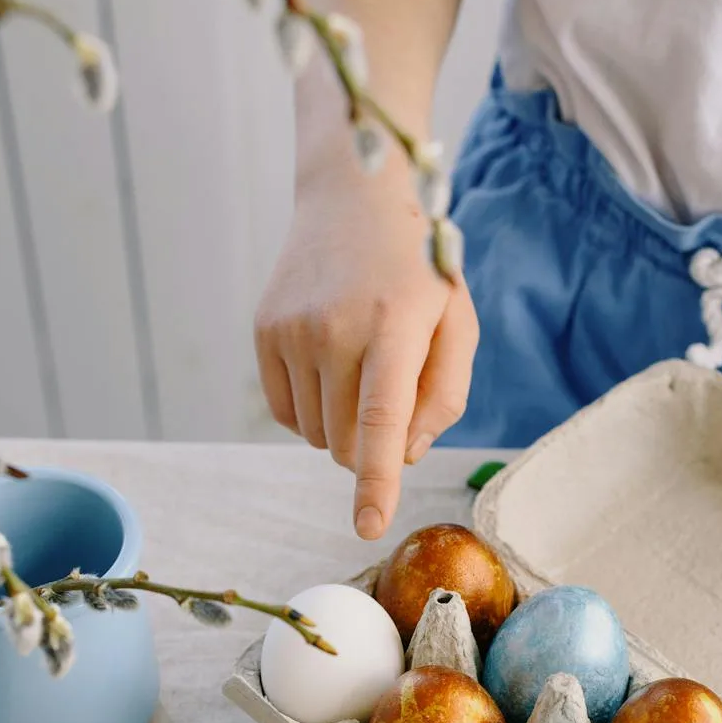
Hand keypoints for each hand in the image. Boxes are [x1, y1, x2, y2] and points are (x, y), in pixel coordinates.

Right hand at [254, 173, 477, 540]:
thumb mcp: (456, 322)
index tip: (367, 526)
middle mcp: (335, 329)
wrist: (353, 196)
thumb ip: (445, 395)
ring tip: (361, 368)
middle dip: (372, 448)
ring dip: (344, 426)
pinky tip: (330, 368)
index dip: (375, 480)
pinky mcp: (264, 332)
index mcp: (394, 325)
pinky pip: (288, 414)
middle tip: (392, 398)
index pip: (381, 419)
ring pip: (317, 435)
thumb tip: (404, 455)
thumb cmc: (418, 269)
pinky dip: (313, 412)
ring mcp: (292, 331)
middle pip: (348, 442)